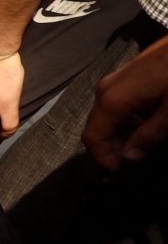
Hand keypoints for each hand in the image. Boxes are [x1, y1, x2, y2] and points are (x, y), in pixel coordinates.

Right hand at [83, 36, 167, 169]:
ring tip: (145, 142)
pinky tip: (149, 121)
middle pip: (97, 125)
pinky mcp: (128, 73)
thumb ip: (148, 137)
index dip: (103, 158)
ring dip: (121, 132)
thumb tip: (129, 156)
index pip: (92, 137)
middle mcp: (105, 89)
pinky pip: (118, 102)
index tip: (122, 170)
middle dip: (112, 146)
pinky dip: (128, 118)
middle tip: (136, 158)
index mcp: (111, 100)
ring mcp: (116, 78)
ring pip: (107, 114)